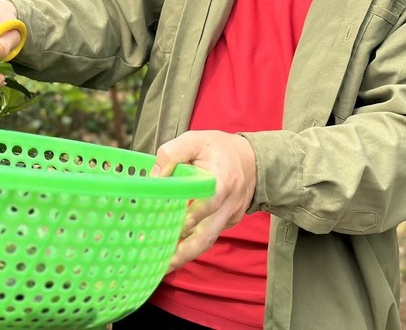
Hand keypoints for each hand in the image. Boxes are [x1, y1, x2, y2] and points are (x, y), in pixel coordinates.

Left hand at [151, 130, 257, 271]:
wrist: (252, 159)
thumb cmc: (219, 148)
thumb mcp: (195, 140)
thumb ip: (172, 154)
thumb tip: (154, 177)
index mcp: (222, 179)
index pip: (209, 202)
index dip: (193, 216)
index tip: (176, 228)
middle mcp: (228, 202)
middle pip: (209, 233)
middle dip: (186, 250)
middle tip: (164, 261)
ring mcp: (230, 215)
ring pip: (209, 239)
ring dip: (188, 254)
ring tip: (165, 265)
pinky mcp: (229, 221)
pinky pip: (211, 234)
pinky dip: (194, 243)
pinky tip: (175, 248)